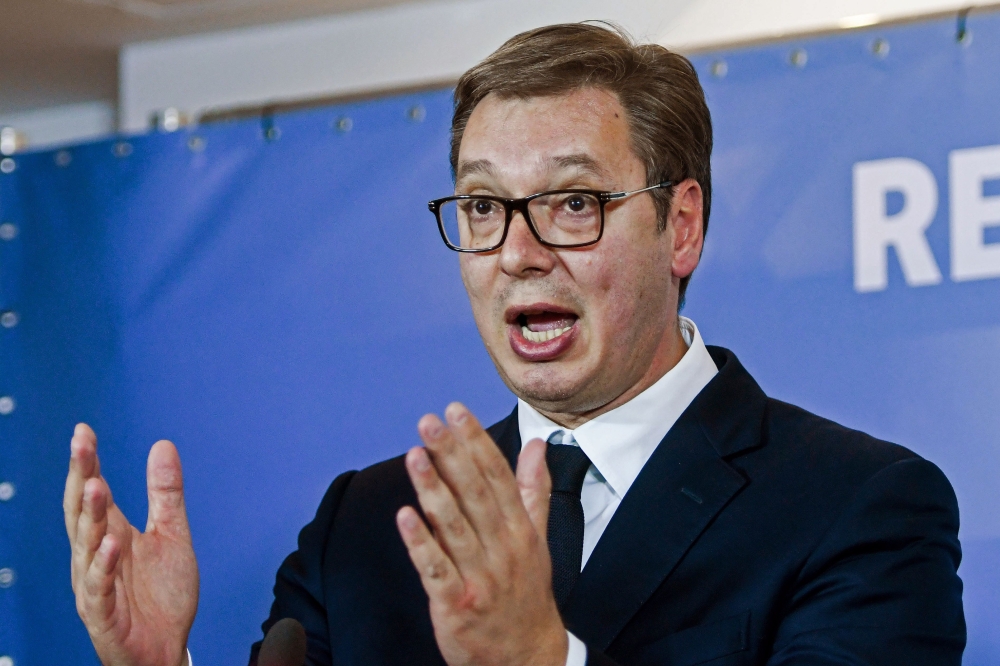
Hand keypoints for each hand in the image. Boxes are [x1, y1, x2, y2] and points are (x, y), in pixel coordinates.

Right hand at [63, 424, 198, 665]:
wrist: (167, 649)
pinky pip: (99, 587)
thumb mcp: (172, 535)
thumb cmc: (162, 595)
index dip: (87, 463)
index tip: (83, 430)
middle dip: (80, 476)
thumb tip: (162, 445)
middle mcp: (96, 556)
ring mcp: (96, 584)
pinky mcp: (102, 614)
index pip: (93, 493)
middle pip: (82, 512)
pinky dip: (104, 565)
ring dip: (89, 515)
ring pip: (85, 545)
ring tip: (95, 484)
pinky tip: (111, 543)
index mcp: (111, 534)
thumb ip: (166, 494)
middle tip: (81, 444)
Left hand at [396, 403, 566, 665]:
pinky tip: (404, 516)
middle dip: (452, 455)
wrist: (528, 658)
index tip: (456, 411)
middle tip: (430, 421)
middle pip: (475, 494)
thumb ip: (534, 490)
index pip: (497, 476)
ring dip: (433, 489)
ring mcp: (480, 577)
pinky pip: (436, 570)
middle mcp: (503, 548)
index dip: (475, 441)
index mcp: (521, 529)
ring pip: (454, 526)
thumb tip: (538, 445)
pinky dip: (420, 544)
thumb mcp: (538, 539)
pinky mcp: (457, 604)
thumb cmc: (527, 594)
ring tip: (415, 454)